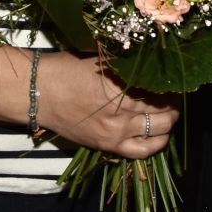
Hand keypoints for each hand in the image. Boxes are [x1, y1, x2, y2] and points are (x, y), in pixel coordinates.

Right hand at [34, 51, 177, 158]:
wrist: (37, 92)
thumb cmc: (66, 68)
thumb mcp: (101, 59)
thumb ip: (127, 64)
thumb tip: (153, 60)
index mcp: (122, 86)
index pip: (161, 88)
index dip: (172, 83)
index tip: (175, 77)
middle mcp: (123, 112)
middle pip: (165, 109)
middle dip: (174, 101)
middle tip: (175, 93)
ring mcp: (116, 132)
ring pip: (160, 130)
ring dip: (170, 120)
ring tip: (170, 111)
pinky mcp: (108, 145)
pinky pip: (143, 151)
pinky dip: (157, 143)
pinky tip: (160, 133)